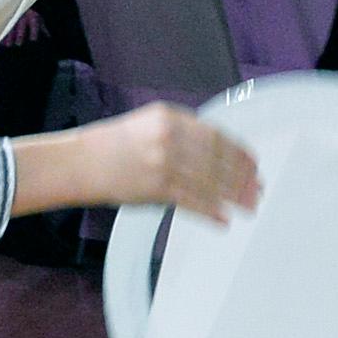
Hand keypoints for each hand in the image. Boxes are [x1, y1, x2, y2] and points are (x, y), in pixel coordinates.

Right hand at [90, 100, 260, 222]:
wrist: (81, 162)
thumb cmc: (114, 144)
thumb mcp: (149, 123)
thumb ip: (183, 131)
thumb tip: (217, 150)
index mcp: (169, 117)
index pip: (216, 136)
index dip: (238, 153)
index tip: (253, 164)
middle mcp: (169, 138)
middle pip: (217, 160)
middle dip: (242, 177)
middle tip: (256, 188)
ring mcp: (163, 163)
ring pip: (209, 182)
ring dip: (233, 196)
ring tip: (248, 206)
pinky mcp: (155, 188)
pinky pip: (192, 202)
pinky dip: (211, 212)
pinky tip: (224, 219)